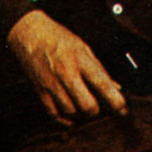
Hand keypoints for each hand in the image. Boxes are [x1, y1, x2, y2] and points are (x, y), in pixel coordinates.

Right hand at [7, 10, 127, 125]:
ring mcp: (51, 83)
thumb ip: (98, 68)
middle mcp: (66, 73)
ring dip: (79, 113)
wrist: (28, 33)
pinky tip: (69, 115)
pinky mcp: (40, 90)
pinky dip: (64, 119)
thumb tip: (115, 87)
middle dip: (96, 110)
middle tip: (97, 105)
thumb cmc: (57, 37)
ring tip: (80, 105)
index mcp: (80, 60)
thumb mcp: (82, 47)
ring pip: (71, 112)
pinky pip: (54, 113)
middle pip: (87, 105)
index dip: (117, 102)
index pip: (103, 85)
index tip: (122, 109)